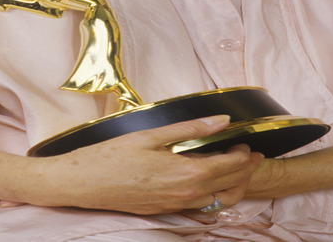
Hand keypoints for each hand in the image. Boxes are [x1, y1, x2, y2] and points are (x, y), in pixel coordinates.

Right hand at [23, 115, 263, 214]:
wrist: (82, 184)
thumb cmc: (112, 156)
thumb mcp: (152, 136)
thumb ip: (190, 129)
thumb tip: (221, 121)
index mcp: (187, 173)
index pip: (229, 165)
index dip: (243, 154)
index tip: (246, 142)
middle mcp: (186, 195)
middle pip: (230, 185)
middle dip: (246, 170)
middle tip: (250, 155)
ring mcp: (176, 206)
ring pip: (219, 201)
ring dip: (234, 186)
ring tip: (237, 170)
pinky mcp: (165, 211)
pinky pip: (200, 207)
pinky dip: (214, 196)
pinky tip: (209, 183)